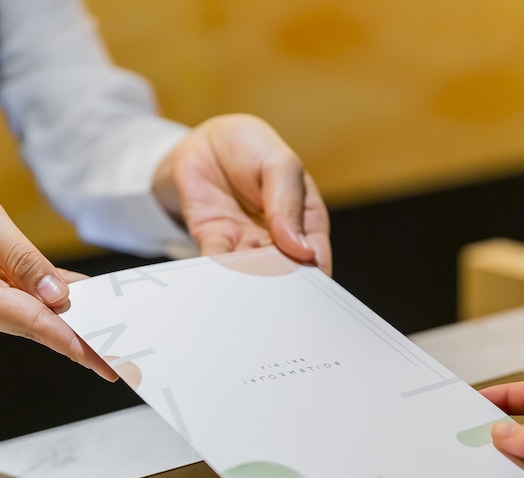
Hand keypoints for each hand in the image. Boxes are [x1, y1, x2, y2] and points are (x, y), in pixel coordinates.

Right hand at [0, 167, 115, 380]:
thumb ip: (22, 256)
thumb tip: (58, 295)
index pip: (27, 320)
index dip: (69, 339)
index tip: (102, 359)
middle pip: (36, 327)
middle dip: (83, 337)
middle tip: (129, 360)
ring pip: (33, 319)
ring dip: (71, 318)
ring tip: (114, 330)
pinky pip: (23, 308)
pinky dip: (51, 304)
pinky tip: (86, 303)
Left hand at [153, 114, 330, 273]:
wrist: (208, 141)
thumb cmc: (253, 148)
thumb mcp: (282, 165)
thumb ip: (289, 204)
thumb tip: (300, 247)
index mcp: (305, 219)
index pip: (316, 253)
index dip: (315, 272)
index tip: (311, 285)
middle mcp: (277, 238)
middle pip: (284, 270)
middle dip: (281, 283)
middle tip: (277, 291)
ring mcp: (246, 242)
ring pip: (251, 271)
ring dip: (249, 280)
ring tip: (248, 285)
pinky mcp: (215, 241)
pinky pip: (217, 261)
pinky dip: (218, 270)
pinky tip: (219, 275)